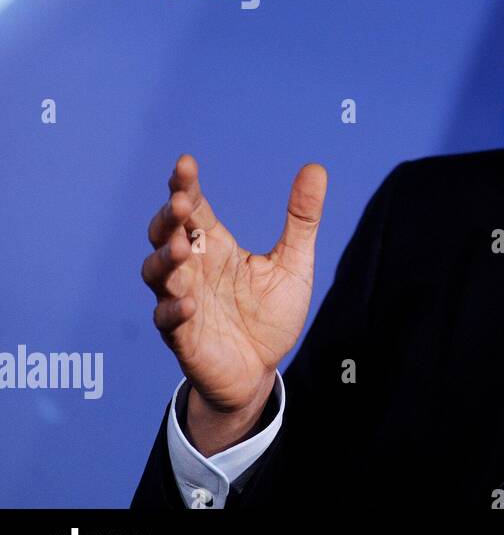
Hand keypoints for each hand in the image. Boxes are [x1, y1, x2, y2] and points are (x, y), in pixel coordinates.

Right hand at [140, 154, 326, 451]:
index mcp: (216, 248)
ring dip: (165, 259)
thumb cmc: (270, 315)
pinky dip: (173, 308)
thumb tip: (315, 168)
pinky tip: (188, 302)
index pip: (195, 210)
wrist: (262, 370)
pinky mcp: (182, 337)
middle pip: (165, 234)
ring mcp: (182, 301)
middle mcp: (193, 270)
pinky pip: (167, 320)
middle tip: (183, 203)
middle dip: (169, 218)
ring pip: (156, 274)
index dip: (186, 187)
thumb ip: (301, 218)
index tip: (186, 163)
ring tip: (182, 249)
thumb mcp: (293, 262)